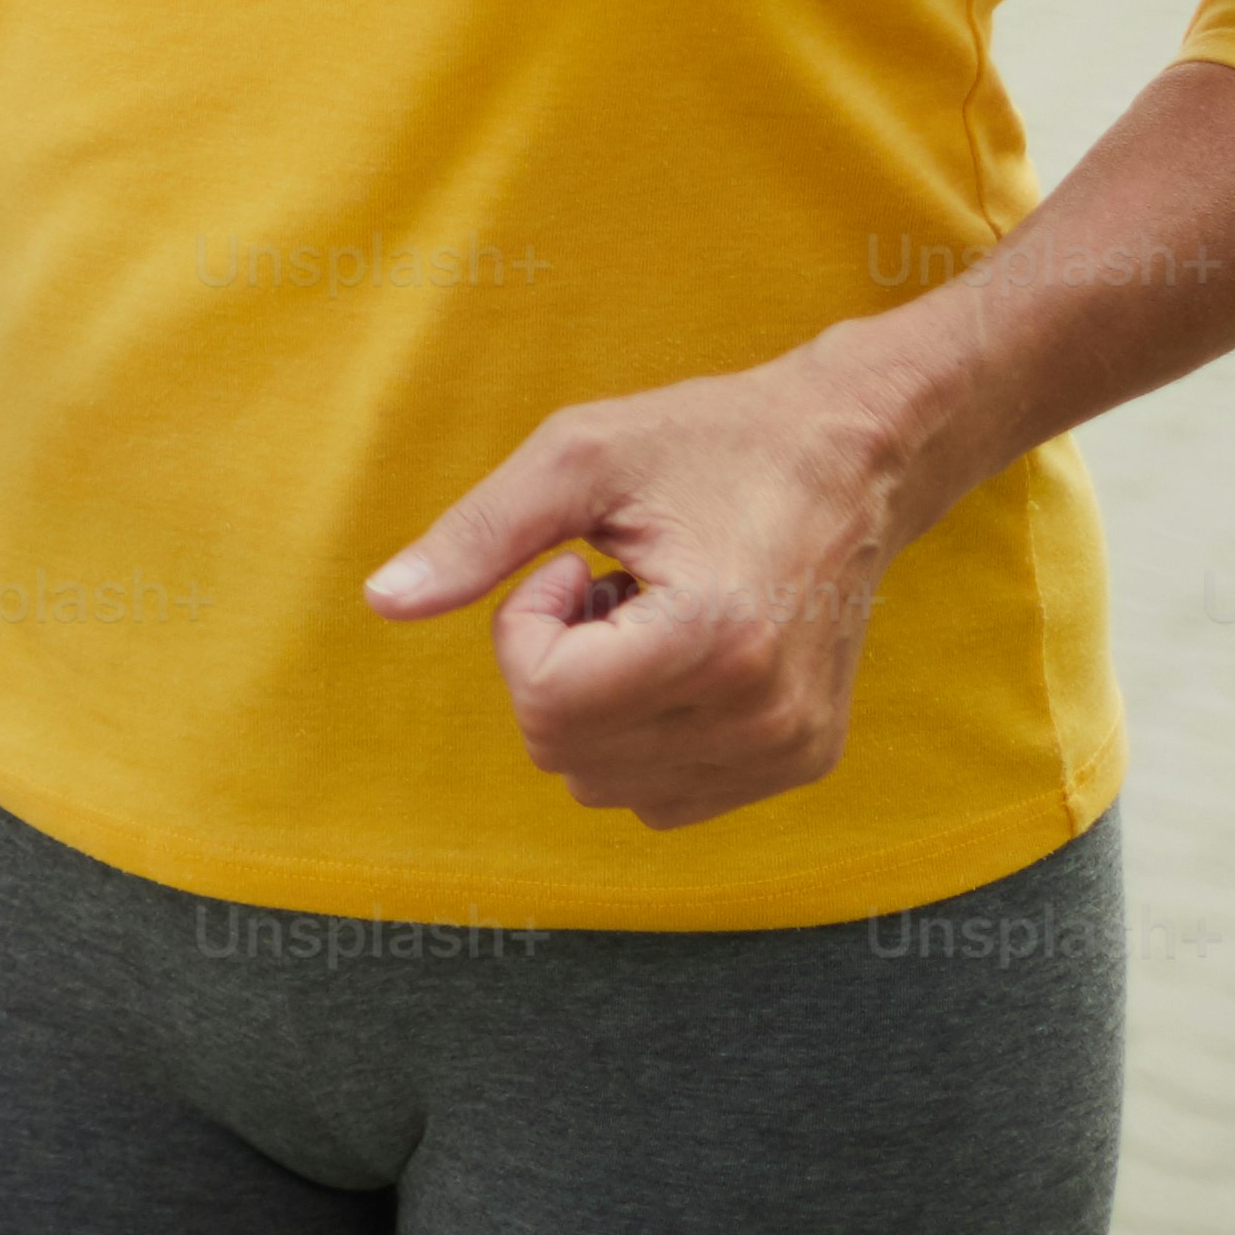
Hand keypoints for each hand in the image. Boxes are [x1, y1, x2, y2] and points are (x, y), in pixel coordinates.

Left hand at [363, 342, 934, 829]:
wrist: (851, 457)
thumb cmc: (710, 439)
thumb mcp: (577, 457)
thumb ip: (477, 535)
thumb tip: (383, 601)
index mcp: (718, 640)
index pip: (547, 702)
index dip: (530, 625)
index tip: (574, 563)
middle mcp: (763, 717)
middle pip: (565, 752)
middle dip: (554, 664)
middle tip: (611, 583)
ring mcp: (787, 751)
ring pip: (604, 784)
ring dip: (596, 702)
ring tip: (651, 613)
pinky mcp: (801, 762)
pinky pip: (660, 795)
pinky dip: (639, 735)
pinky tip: (680, 652)